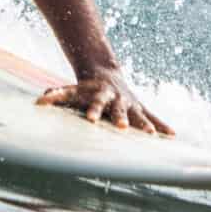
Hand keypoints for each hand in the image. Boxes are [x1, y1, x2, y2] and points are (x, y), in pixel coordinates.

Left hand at [36, 68, 173, 134]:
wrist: (106, 76)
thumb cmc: (85, 89)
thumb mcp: (70, 90)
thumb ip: (55, 95)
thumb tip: (37, 102)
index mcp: (99, 96)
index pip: (94, 105)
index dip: (93, 111)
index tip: (90, 120)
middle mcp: (117, 100)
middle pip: (118, 110)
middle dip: (120, 118)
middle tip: (121, 127)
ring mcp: (130, 104)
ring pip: (138, 115)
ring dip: (144, 125)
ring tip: (150, 135)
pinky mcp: (140, 108)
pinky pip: (153, 117)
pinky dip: (162, 125)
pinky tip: (172, 135)